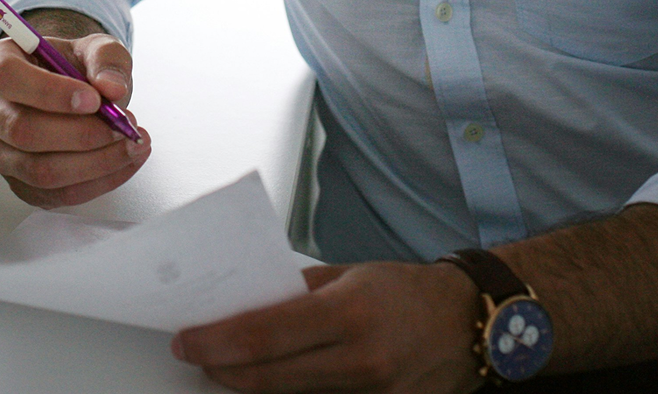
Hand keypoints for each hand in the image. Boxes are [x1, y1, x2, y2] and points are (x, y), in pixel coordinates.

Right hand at [0, 16, 150, 207]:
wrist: (73, 92)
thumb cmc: (74, 68)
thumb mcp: (95, 48)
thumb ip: (106, 59)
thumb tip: (111, 88)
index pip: (8, 77)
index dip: (49, 91)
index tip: (94, 99)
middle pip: (22, 131)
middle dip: (81, 134)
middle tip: (123, 126)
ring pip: (39, 170)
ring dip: (95, 162)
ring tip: (130, 143)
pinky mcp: (19, 183)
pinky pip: (57, 194)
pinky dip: (98, 182)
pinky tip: (123, 162)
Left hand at [171, 262, 482, 392]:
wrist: (469, 323)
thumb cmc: (406, 292)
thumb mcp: (350, 274)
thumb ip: (297, 292)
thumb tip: (245, 304)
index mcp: (349, 313)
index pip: (264, 335)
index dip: (217, 343)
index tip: (188, 341)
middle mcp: (360, 360)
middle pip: (268, 379)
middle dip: (223, 369)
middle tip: (197, 356)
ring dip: (253, 385)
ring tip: (232, 368)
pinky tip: (277, 383)